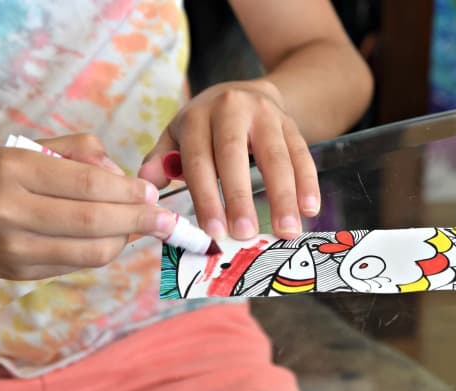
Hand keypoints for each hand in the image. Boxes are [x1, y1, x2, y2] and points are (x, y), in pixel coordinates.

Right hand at [0, 134, 176, 279]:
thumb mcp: (28, 147)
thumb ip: (80, 151)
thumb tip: (122, 176)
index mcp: (12, 169)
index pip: (89, 184)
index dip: (129, 191)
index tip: (152, 193)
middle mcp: (10, 211)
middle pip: (95, 222)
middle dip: (140, 220)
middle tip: (167, 219)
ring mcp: (13, 249)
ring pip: (91, 252)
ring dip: (125, 239)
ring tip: (140, 226)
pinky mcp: (18, 273)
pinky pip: (76, 265)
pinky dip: (102, 251)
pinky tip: (112, 237)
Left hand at [139, 79, 319, 239]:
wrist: (248, 92)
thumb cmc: (208, 124)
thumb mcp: (180, 134)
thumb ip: (162, 159)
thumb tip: (145, 186)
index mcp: (199, 116)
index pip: (199, 160)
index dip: (206, 197)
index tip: (213, 232)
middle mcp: (232, 109)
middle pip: (235, 156)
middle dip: (240, 197)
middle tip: (245, 234)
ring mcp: (266, 114)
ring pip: (276, 156)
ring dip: (283, 195)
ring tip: (286, 230)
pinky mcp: (291, 123)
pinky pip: (302, 154)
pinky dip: (307, 182)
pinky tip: (310, 209)